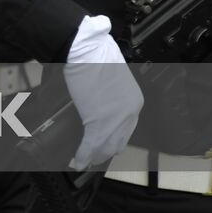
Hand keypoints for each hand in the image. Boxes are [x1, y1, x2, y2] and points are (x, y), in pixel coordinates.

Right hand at [64, 15, 142, 169]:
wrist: (87, 51)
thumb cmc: (96, 57)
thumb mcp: (111, 77)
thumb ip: (109, 94)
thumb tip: (97, 102)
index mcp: (135, 102)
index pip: (127, 128)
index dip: (114, 138)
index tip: (105, 143)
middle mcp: (130, 113)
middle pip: (119, 141)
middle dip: (106, 151)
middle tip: (94, 156)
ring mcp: (115, 120)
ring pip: (107, 147)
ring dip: (95, 155)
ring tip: (85, 160)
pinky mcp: (98, 122)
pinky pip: (91, 145)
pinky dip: (83, 155)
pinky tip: (76, 161)